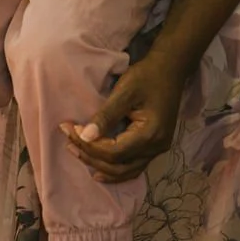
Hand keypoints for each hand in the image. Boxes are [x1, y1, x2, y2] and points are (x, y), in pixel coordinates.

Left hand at [60, 50, 186, 182]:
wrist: (170, 69)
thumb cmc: (147, 76)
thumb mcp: (125, 91)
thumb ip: (106, 115)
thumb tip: (84, 136)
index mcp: (150, 134)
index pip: (114, 152)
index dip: (89, 146)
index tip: (70, 129)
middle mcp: (156, 148)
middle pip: (118, 166)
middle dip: (90, 157)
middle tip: (69, 142)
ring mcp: (158, 150)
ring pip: (126, 171)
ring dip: (101, 167)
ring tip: (78, 155)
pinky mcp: (155, 146)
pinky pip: (133, 166)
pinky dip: (115, 168)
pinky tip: (100, 167)